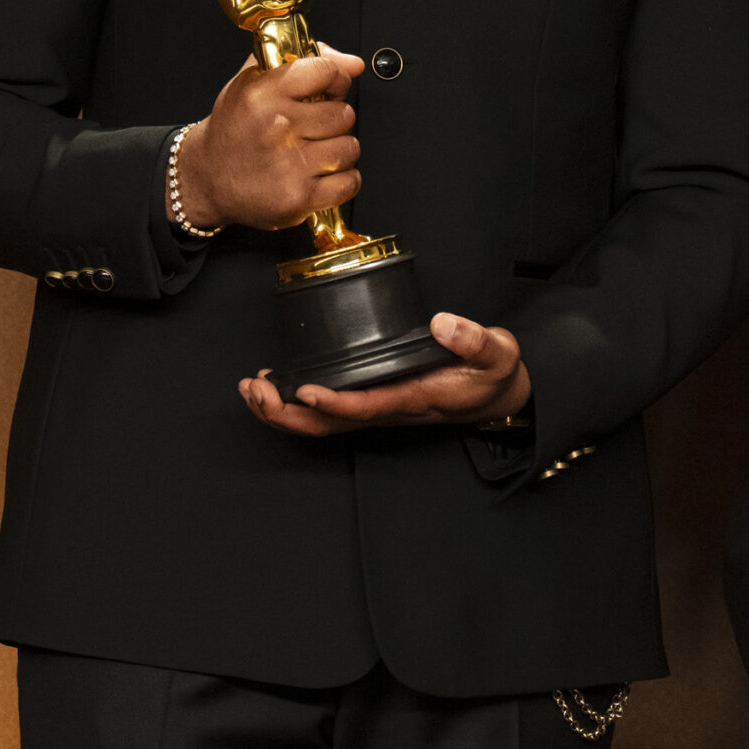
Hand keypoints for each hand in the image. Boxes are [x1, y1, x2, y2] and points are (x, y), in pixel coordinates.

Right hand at [175, 48, 362, 231]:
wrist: (206, 178)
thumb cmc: (232, 129)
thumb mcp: (252, 81)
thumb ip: (299, 59)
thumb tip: (352, 63)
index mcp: (263, 94)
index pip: (326, 71)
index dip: (335, 80)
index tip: (329, 89)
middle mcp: (276, 127)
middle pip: (343, 114)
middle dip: (335, 120)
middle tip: (314, 127)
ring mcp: (289, 164)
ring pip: (349, 148)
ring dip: (339, 151)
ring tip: (315, 152)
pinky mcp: (299, 197)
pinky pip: (349, 182)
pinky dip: (342, 180)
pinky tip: (320, 175)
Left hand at [241, 312, 531, 440]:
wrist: (496, 397)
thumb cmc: (491, 375)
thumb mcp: (497, 353)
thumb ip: (474, 339)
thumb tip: (443, 323)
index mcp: (415, 397)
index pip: (368, 406)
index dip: (335, 402)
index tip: (307, 389)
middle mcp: (389, 410)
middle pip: (330, 425)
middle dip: (288, 413)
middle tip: (256, 391)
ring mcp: (377, 410)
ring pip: (322, 423)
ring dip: (282, 411)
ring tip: (252, 389)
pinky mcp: (372, 402)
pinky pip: (326, 412)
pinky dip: (293, 403)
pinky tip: (275, 384)